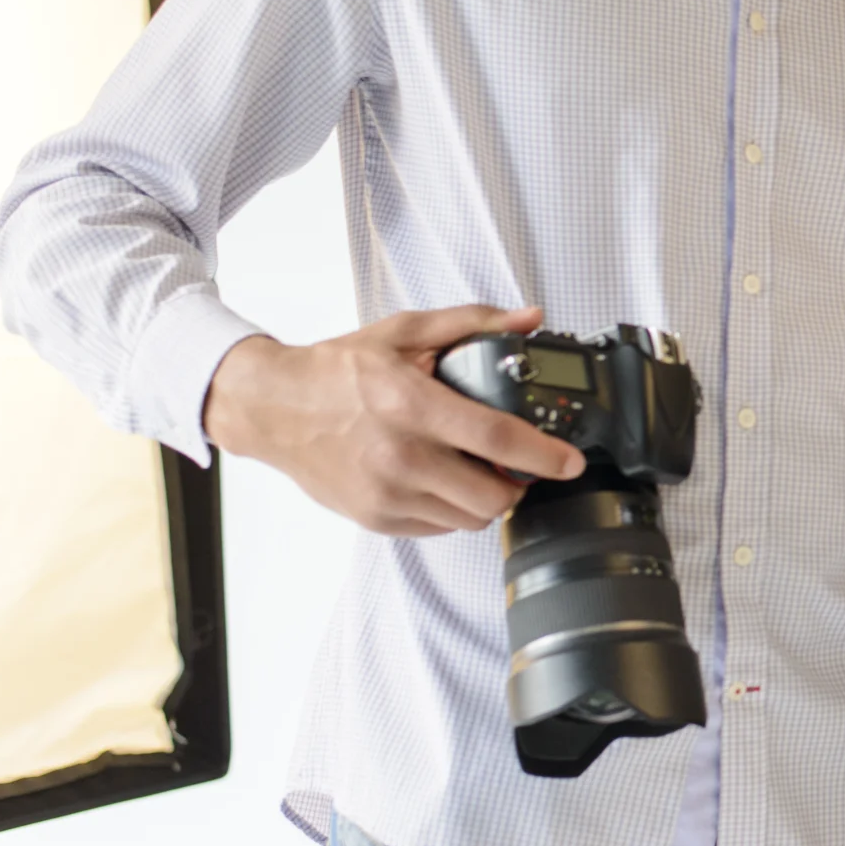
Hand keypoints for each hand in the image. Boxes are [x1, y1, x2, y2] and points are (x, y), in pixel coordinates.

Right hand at [203, 303, 584, 536]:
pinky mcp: (374, 517)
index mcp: (411, 405)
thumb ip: (472, 324)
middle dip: (519, 483)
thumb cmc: (336, 371)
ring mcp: (384, 493)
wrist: (273, 408)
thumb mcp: (405, 332)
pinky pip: (437, 527)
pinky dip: (453, 509)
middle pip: (490, 494)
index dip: (543, 455)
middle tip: (520, 464)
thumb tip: (529, 318)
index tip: (571, 461)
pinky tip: (445, 480)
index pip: (495, 438)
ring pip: (468, 518)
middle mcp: (399, 456)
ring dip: (487, 498)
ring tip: (481, 469)